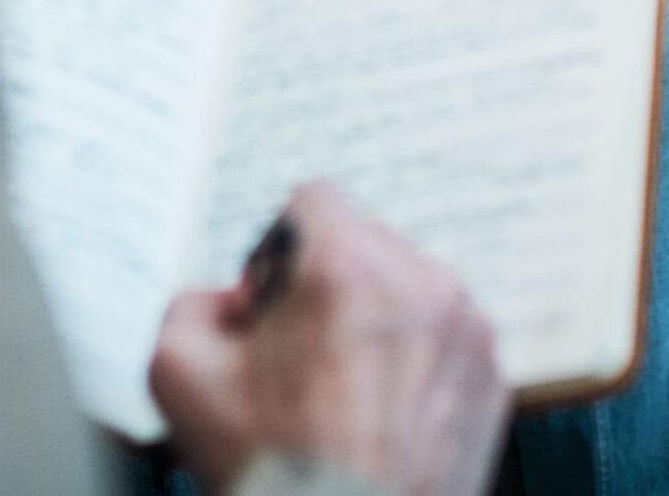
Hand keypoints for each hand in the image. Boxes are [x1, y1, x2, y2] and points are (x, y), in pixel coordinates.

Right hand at [149, 183, 509, 495]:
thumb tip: (232, 302)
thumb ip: (192, 302)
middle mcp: (420, 284)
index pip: (313, 199)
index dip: (276, 252)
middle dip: (327, 286)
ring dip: (376, 320)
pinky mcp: (492, 379)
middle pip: (364, 243)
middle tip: (300, 358)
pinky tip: (382, 416)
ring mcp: (466, 333)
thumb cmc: (269, 470)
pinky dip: (416, 363)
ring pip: (410, 288)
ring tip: (344, 392)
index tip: (269, 313)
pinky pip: (445, 339)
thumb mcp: (176, 370)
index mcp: (347, 266)